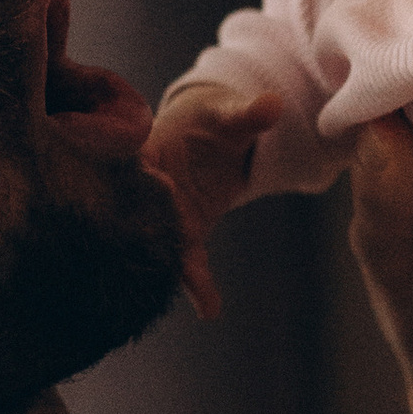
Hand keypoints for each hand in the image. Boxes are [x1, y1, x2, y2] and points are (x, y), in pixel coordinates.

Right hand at [144, 82, 278, 318]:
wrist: (214, 138)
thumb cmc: (213, 119)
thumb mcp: (230, 115)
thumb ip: (248, 115)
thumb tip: (273, 104)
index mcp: (149, 149)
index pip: (139, 162)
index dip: (145, 172)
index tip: (160, 181)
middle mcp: (148, 187)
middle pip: (147, 213)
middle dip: (159, 234)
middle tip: (175, 255)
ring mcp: (165, 214)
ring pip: (167, 244)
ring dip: (180, 270)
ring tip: (201, 296)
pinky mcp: (185, 232)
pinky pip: (188, 259)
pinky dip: (198, 283)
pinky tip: (210, 309)